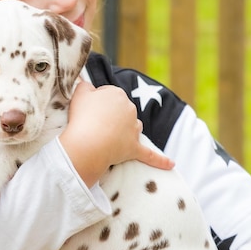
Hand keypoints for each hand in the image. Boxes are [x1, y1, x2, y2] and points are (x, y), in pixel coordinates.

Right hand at [59, 81, 173, 186]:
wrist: (87, 144)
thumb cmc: (82, 117)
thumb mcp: (79, 93)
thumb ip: (85, 85)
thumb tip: (89, 85)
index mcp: (117, 93)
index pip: (107, 94)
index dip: (95, 103)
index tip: (86, 111)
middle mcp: (130, 108)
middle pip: (121, 110)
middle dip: (109, 116)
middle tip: (91, 124)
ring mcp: (133, 129)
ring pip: (132, 127)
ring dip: (124, 131)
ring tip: (106, 137)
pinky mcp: (134, 148)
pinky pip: (149, 154)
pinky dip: (160, 160)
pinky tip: (170, 164)